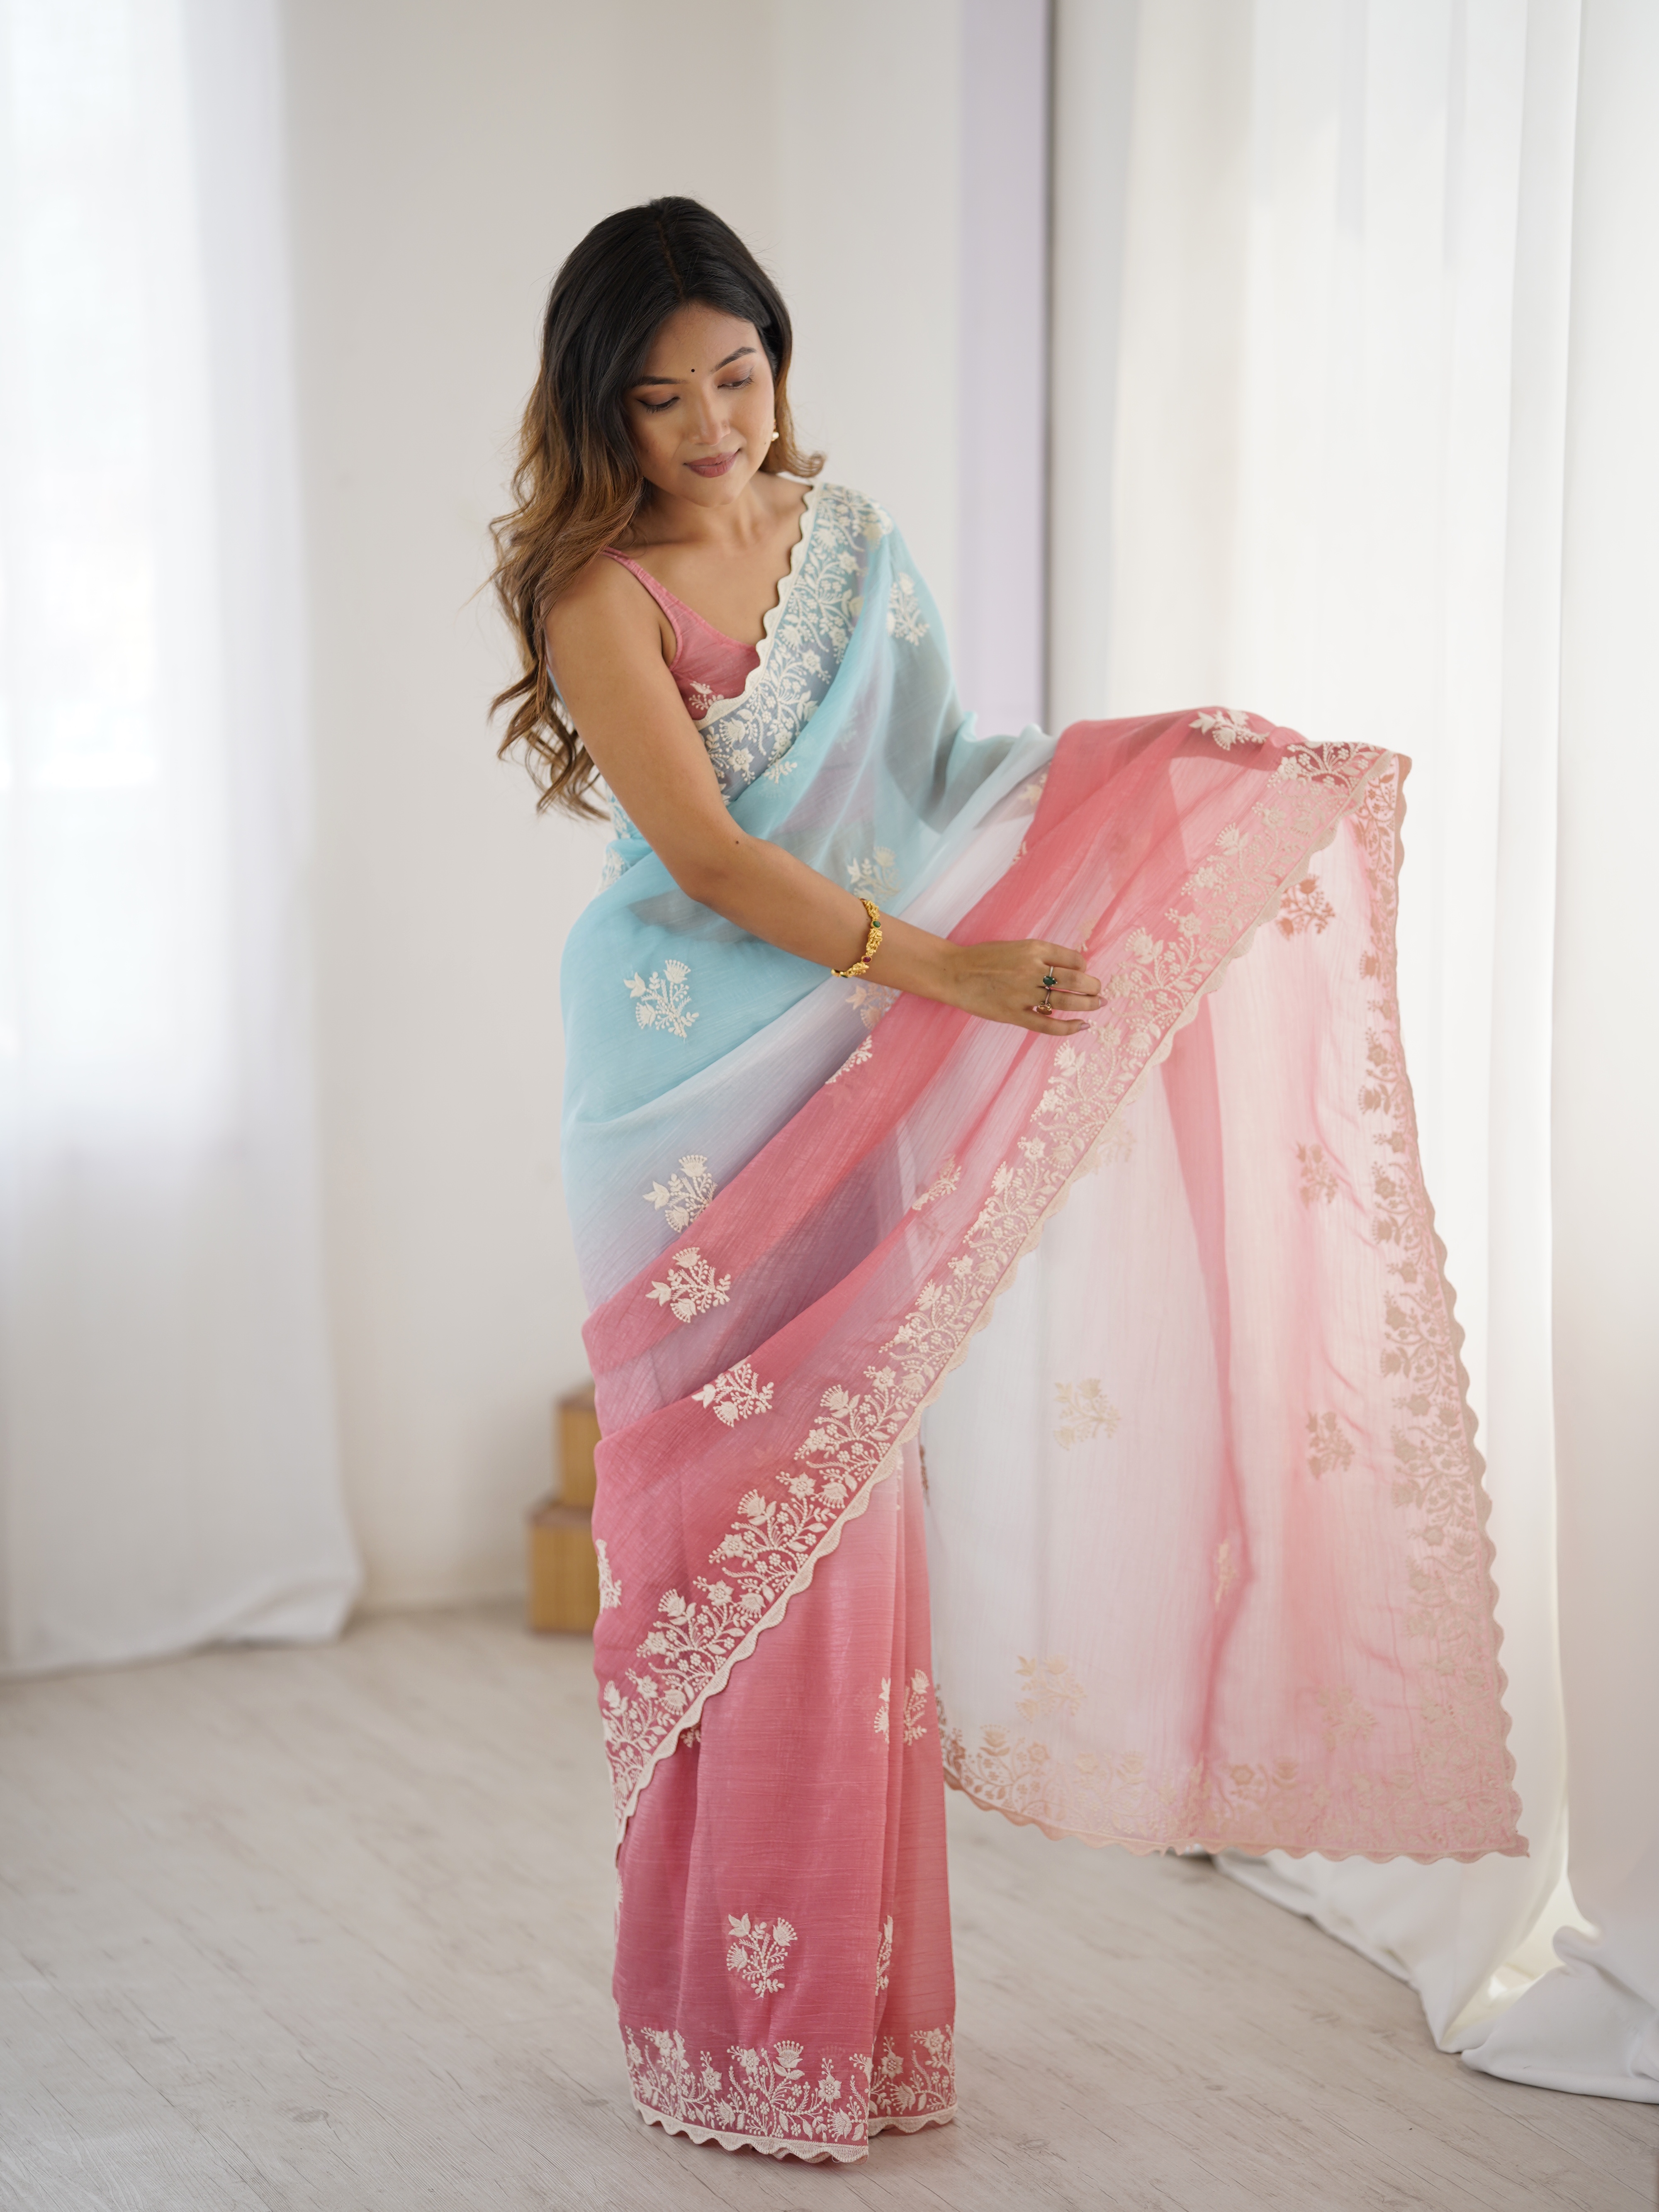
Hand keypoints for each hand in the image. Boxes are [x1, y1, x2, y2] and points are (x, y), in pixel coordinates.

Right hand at [937, 939, 1100, 1034]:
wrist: (954, 973)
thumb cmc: (984, 958)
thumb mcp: (1016, 946)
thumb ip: (1041, 955)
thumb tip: (1070, 968)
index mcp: (1033, 949)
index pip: (1074, 959)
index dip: (1084, 968)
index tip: (1083, 974)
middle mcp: (1031, 969)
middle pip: (1077, 981)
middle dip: (1094, 987)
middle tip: (1099, 992)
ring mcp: (1023, 994)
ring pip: (1066, 1002)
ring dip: (1088, 1005)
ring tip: (1098, 1005)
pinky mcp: (1013, 1014)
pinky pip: (1048, 1024)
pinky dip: (1068, 1027)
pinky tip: (1082, 1026)